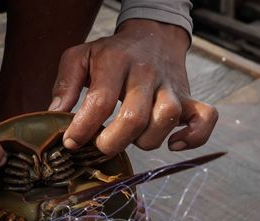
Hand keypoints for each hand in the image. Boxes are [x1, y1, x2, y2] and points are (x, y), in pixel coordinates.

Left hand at [49, 19, 217, 153]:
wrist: (151, 36)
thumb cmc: (110, 54)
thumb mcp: (80, 58)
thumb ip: (64, 85)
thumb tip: (54, 115)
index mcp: (115, 62)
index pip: (100, 101)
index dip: (83, 128)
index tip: (71, 142)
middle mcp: (146, 74)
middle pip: (134, 118)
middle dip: (111, 142)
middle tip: (99, 146)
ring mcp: (171, 86)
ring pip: (166, 120)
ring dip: (145, 140)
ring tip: (130, 138)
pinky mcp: (189, 97)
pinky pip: (205, 119)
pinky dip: (194, 138)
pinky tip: (173, 144)